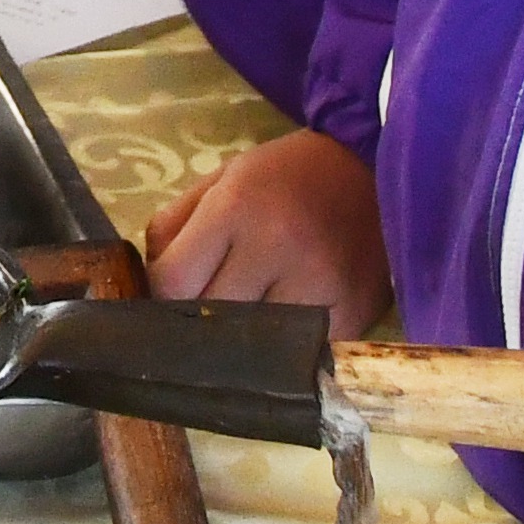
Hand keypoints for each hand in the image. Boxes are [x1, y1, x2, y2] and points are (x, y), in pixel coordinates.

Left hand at [148, 130, 389, 337]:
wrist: (374, 167)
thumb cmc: (288, 175)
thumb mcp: (223, 178)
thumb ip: (175, 225)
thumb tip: (148, 285)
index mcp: (238, 206)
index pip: (175, 282)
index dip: (163, 296)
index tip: (172, 294)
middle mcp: (278, 247)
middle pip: (210, 320)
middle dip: (198, 322)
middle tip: (204, 314)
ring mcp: (320, 287)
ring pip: (254, 347)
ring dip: (242, 343)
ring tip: (244, 325)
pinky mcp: (353, 316)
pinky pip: (298, 356)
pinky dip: (284, 351)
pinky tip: (284, 331)